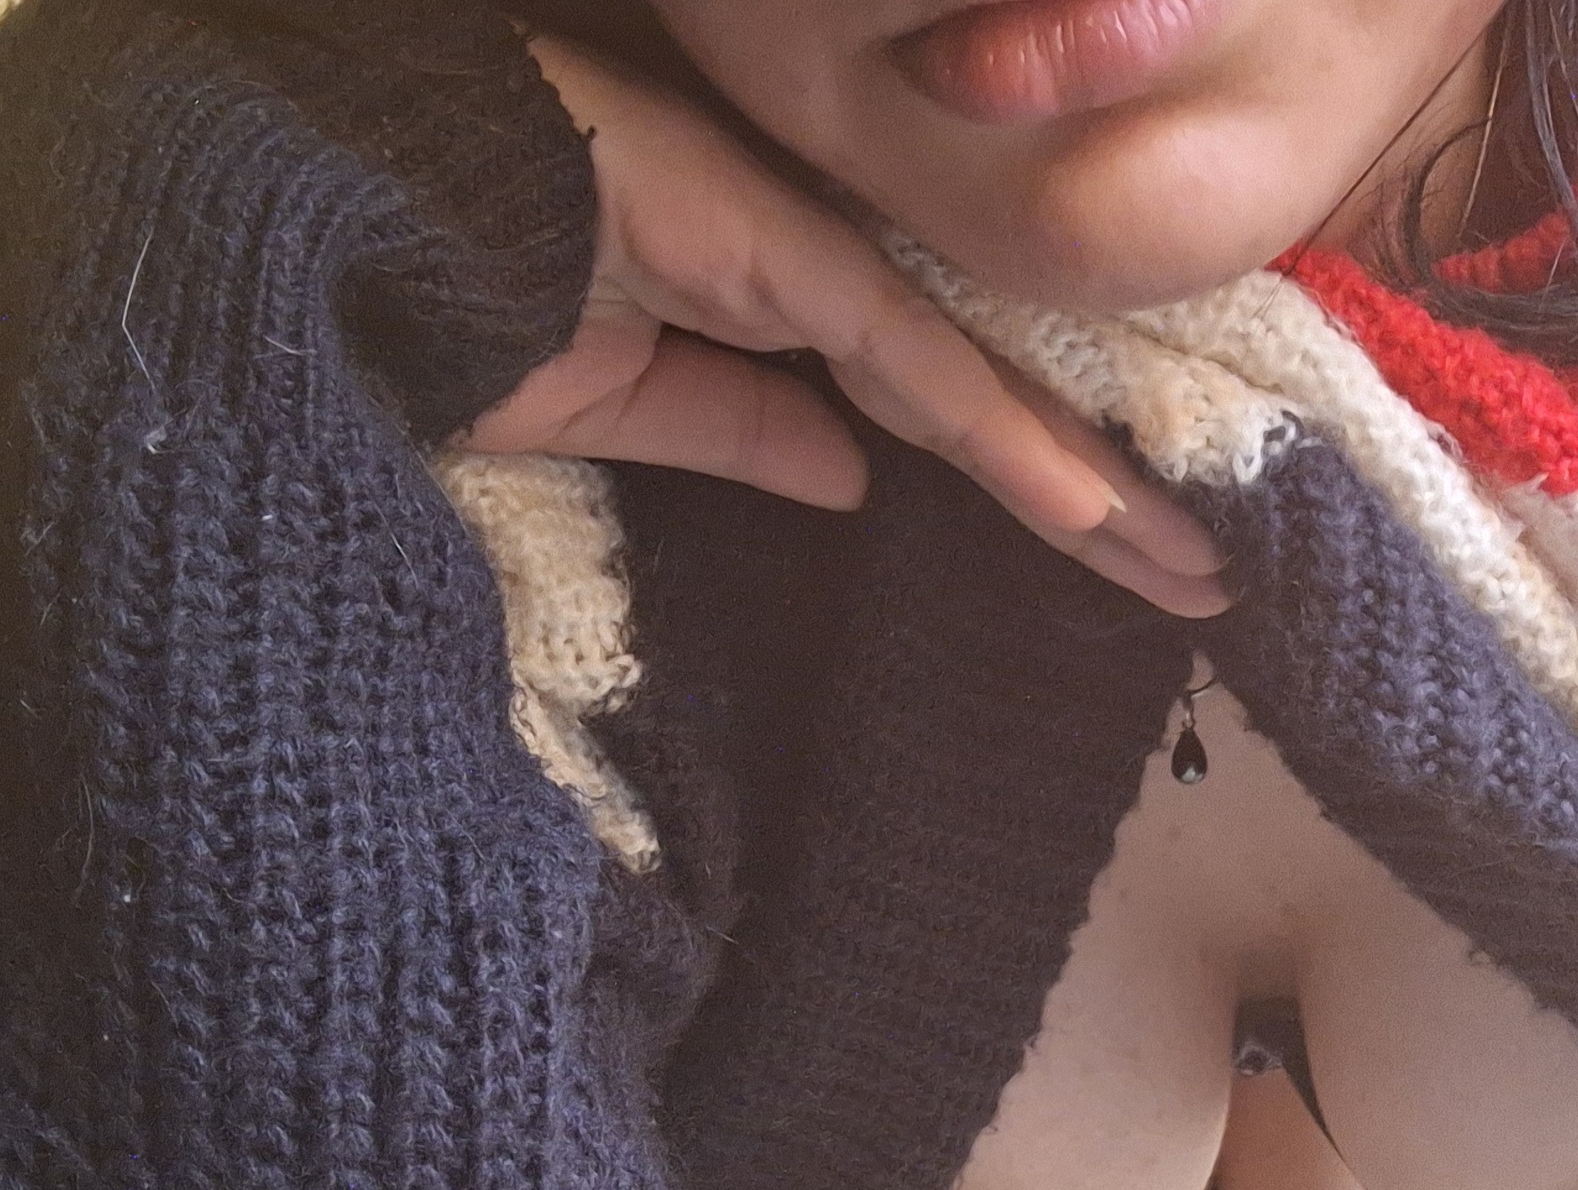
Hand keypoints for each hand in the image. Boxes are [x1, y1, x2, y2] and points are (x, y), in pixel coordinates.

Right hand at [458, 34, 1231, 619]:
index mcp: (789, 307)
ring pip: (989, 391)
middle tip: (1210, 576)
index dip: (1036, 480)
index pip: (946, 410)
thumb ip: (741, 428)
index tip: (1124, 555)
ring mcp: (816, 255)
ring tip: (1199, 568)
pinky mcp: (788, 255)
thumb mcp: (621, 398)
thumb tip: (850, 482)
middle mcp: (829, 273)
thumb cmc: (471, 295)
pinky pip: (922, 369)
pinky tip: (1099, 516)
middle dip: (1106, 494)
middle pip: (997, 401)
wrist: (367, 225)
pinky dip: (1010, 446)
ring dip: (1098, 488)